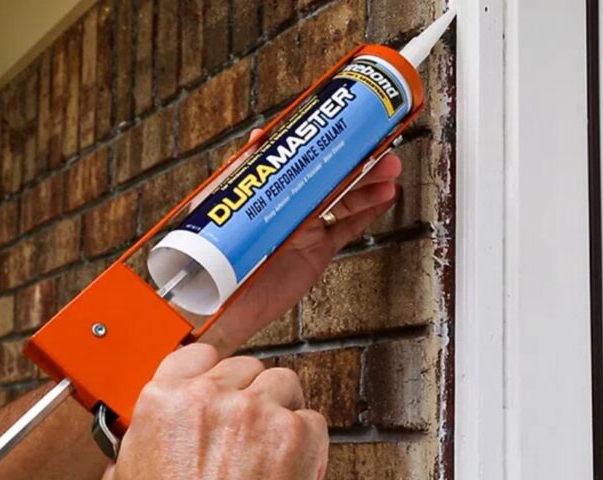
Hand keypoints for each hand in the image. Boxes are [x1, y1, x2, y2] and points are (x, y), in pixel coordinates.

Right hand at [102, 344, 328, 479]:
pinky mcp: (293, 431)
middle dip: (249, 395)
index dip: (213, 375)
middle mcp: (208, 396)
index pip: (197, 356)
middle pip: (245, 368)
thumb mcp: (132, 477)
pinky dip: (309, 442)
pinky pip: (312, 419)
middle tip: (248, 429)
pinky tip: (292, 465)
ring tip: (273, 445)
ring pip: (282, 383)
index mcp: (163, 402)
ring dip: (282, 409)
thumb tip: (132, 451)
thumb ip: (137, 449)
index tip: (221, 388)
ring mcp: (253, 410)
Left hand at [201, 129, 401, 354]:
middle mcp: (292, 204)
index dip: (330, 145)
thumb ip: (240, 170)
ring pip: (345, 201)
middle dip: (360, 164)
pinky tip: (383, 199)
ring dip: (369, 187)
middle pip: (333, 178)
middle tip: (382, 153)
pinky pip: (347, 229)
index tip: (350, 130)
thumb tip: (259, 137)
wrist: (225, 305)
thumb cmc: (212, 255)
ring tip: (390, 175)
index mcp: (273, 188)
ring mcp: (307, 227)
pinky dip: (367, 214)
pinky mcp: (318, 251)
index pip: (307, 159)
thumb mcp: (220, 203)